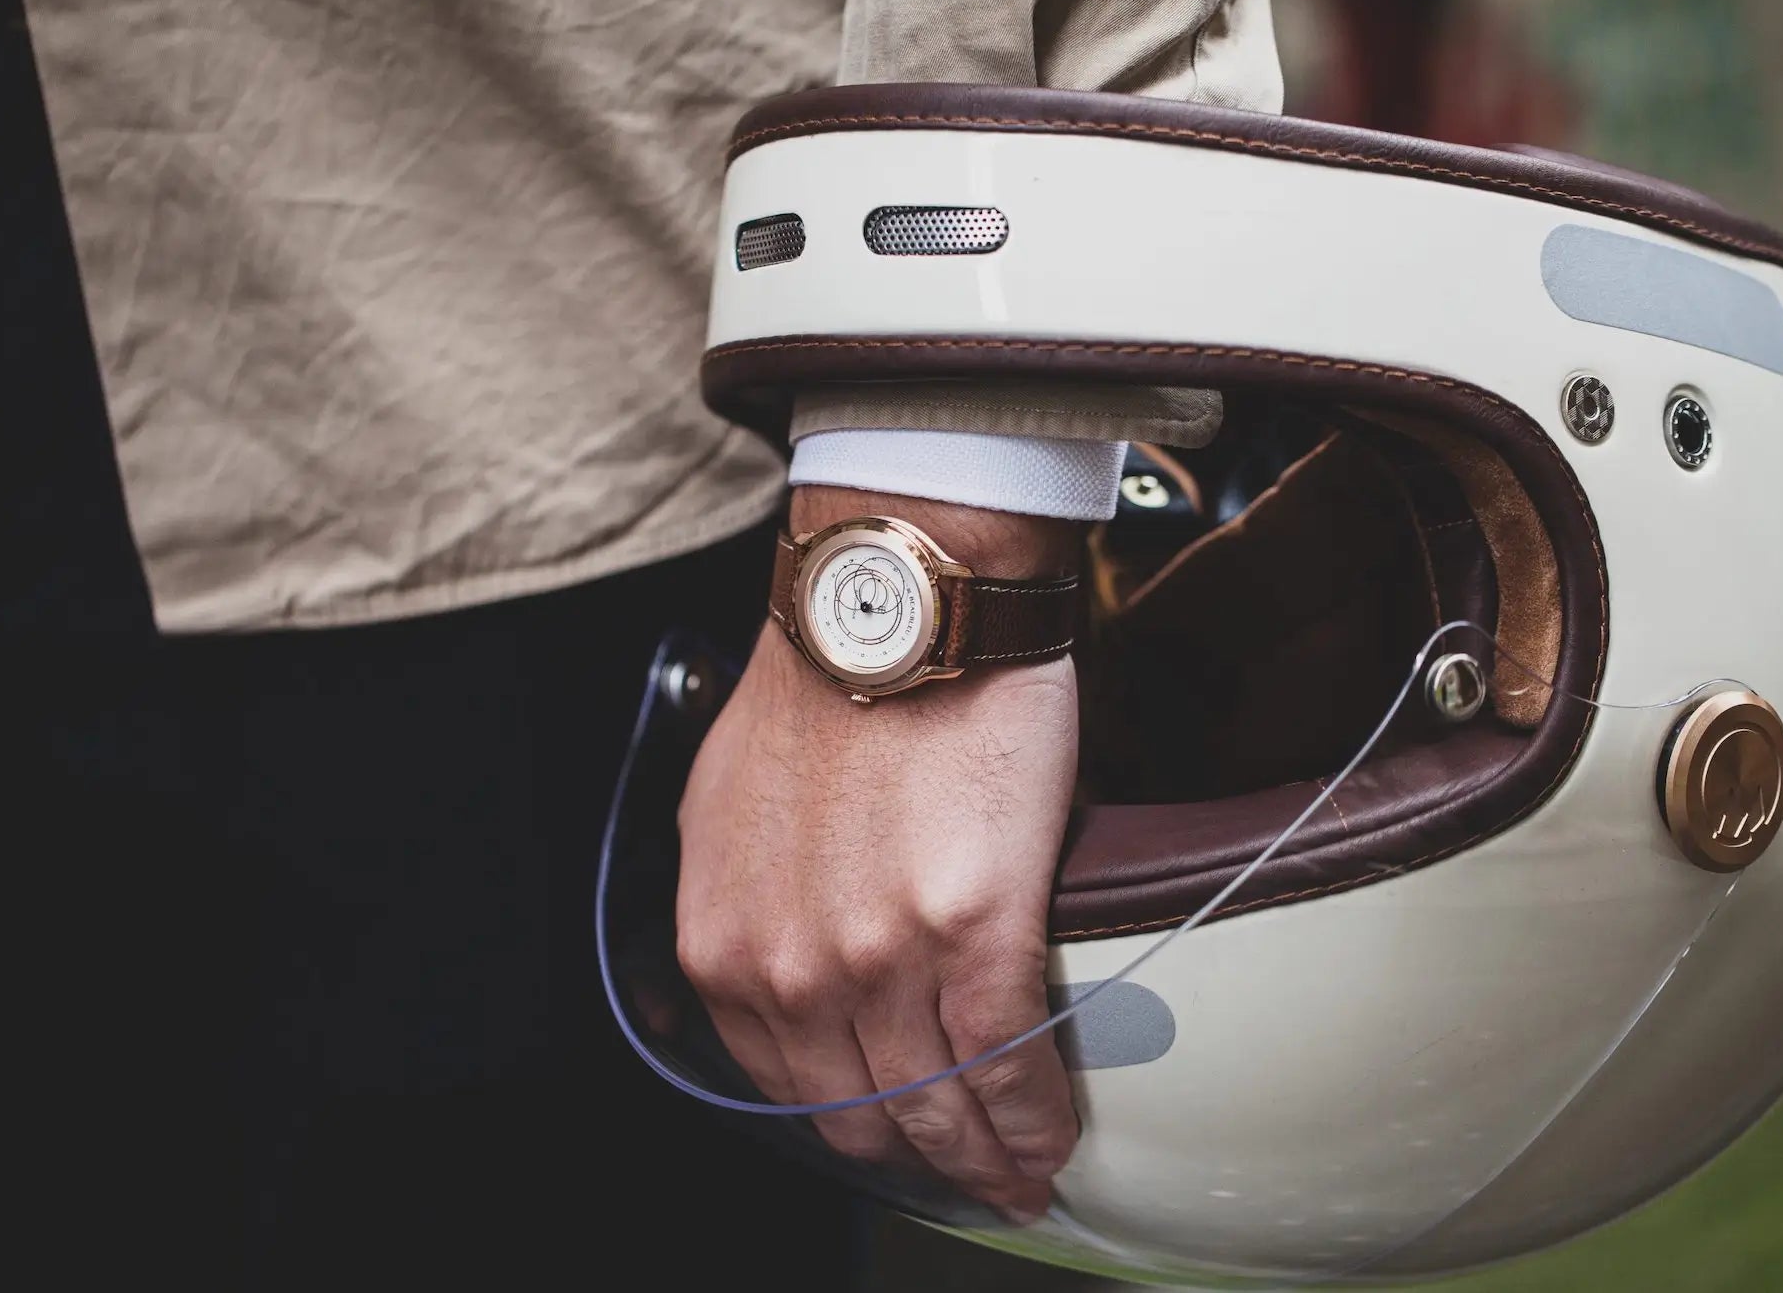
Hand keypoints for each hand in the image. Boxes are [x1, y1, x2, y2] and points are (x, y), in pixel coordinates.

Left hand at [676, 488, 1083, 1219]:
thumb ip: (747, 906)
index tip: (900, 1148)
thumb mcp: (730, 810)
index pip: (793, 1093)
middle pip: (867, 1118)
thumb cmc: (825, 684)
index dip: (858, 1134)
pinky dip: (1038, 1120)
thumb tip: (783, 960)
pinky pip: (1010, 1068)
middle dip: (925, 1166)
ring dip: (991, 1160)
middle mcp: (791, 972)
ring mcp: (879, 962)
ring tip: (1026, 1177)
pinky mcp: (973, 933)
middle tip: (975, 1181)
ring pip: (941, 1108)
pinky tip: (1057, 1142)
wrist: (897, 603)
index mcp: (725, 947)